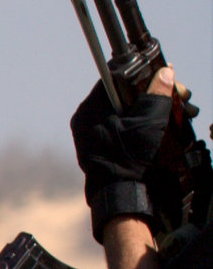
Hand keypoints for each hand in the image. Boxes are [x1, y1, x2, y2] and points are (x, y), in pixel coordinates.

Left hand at [72, 69, 185, 239]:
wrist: (124, 196)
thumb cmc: (132, 160)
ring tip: (180, 110)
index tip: (166, 79)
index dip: (144, 76)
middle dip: (154, 93)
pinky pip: (125, 126)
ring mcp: (94, 135)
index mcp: (90, 111)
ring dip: (153, 108)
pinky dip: (145, 122)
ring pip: (127, 110)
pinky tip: (166, 123)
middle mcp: (87, 120)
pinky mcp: (103, 146)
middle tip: (180, 95)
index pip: (115, 79)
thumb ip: (157, 95)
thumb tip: (165, 72)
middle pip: (124, 94)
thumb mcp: (150, 122)